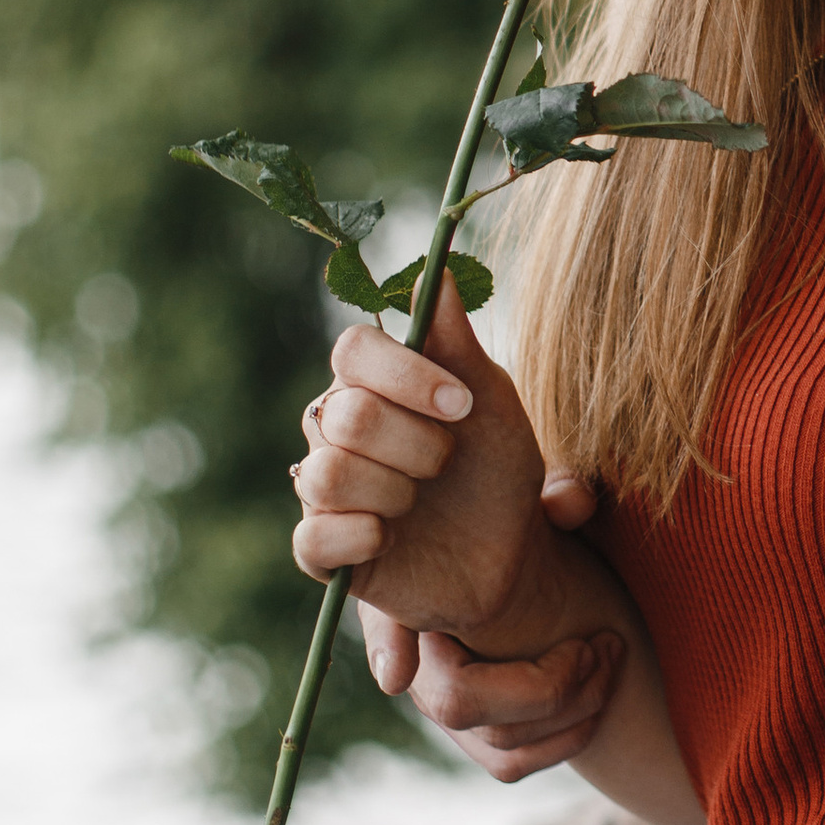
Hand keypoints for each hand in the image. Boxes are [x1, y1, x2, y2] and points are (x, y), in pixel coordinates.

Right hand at [289, 279, 549, 639]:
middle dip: (415, 444)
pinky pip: (312, 538)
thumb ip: (458, 342)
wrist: (512, 554)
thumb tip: (436, 271)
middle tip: (447, 463)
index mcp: (371, 384)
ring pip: (325, 474)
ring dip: (393, 492)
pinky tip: (390, 537)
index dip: (405, 375)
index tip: (463, 404)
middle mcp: (335, 429)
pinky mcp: (323, 551)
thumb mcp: (491, 402)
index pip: (352, 350)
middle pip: (344, 414)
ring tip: (420, 503)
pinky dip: (361, 535)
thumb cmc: (495, 467)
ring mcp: (324, 490)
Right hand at [357, 462, 619, 779]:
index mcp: (412, 599)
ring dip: (571, 708)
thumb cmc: (516, 536)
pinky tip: (600, 693)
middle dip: (544, 684)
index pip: (386, 625)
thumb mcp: (530, 509)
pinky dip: (567, 739)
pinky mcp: (474, 742)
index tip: (398, 675)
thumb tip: (576, 501)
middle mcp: (413, 664)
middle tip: (595, 645)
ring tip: (609, 656)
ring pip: (499, 743)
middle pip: (458, 702)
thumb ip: (552, 498)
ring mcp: (441, 710)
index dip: (389, 649)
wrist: (521, 575)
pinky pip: (513, 767)